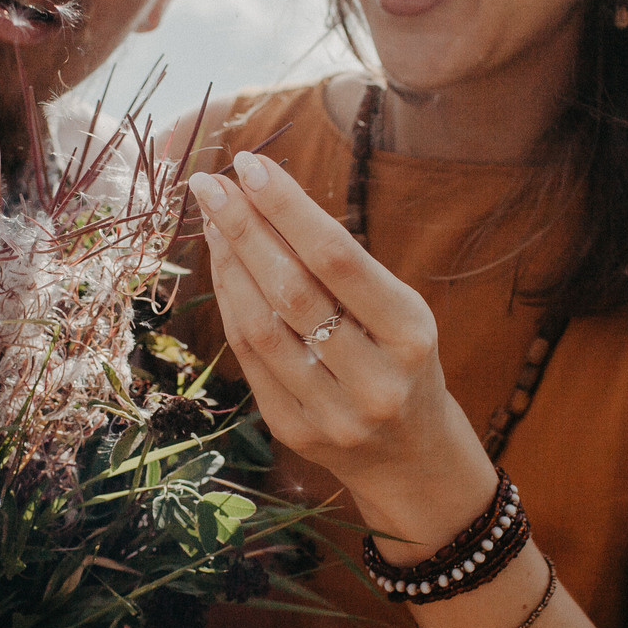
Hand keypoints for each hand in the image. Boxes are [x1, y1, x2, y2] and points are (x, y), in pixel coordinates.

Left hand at [187, 150, 491, 547]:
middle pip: (292, 291)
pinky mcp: (295, 432)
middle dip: (246, 229)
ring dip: (229, 266)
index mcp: (411, 334)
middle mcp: (373, 378)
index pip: (338, 259)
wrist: (415, 461)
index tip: (251, 166)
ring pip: (261, 327)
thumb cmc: (403, 363)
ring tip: (213, 220)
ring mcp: (332, 413)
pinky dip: (230, 306)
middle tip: (211, 183)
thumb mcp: (401, 314)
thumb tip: (265, 199)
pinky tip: (221, 268)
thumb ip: (344, 268)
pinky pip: (249, 360)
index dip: (288, 209)